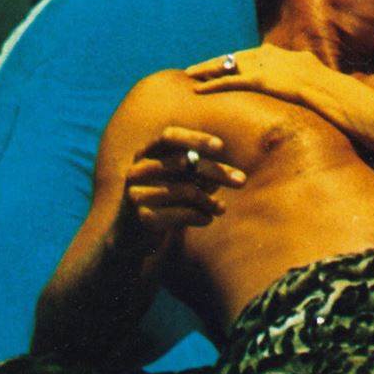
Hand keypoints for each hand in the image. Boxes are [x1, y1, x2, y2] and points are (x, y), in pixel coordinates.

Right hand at [117, 126, 243, 248]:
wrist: (131, 236)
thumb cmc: (162, 202)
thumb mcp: (178, 182)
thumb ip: (198, 173)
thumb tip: (230, 173)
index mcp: (145, 154)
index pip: (169, 137)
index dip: (195, 139)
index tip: (220, 147)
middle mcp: (138, 170)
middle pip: (184, 163)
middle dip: (217, 172)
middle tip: (242, 181)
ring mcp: (137, 194)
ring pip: (187, 191)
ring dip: (211, 201)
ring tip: (220, 209)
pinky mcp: (143, 218)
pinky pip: (183, 214)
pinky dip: (202, 216)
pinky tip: (207, 219)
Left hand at [186, 45, 333, 105]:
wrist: (323, 85)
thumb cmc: (320, 80)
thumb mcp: (308, 68)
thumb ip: (298, 67)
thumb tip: (304, 69)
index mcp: (273, 52)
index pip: (247, 55)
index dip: (232, 61)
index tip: (222, 65)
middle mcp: (261, 54)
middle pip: (231, 57)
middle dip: (213, 63)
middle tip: (196, 68)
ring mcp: (257, 66)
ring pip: (224, 66)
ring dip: (205, 71)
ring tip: (190, 75)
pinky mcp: (255, 79)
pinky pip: (228, 81)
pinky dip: (212, 85)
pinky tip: (198, 89)